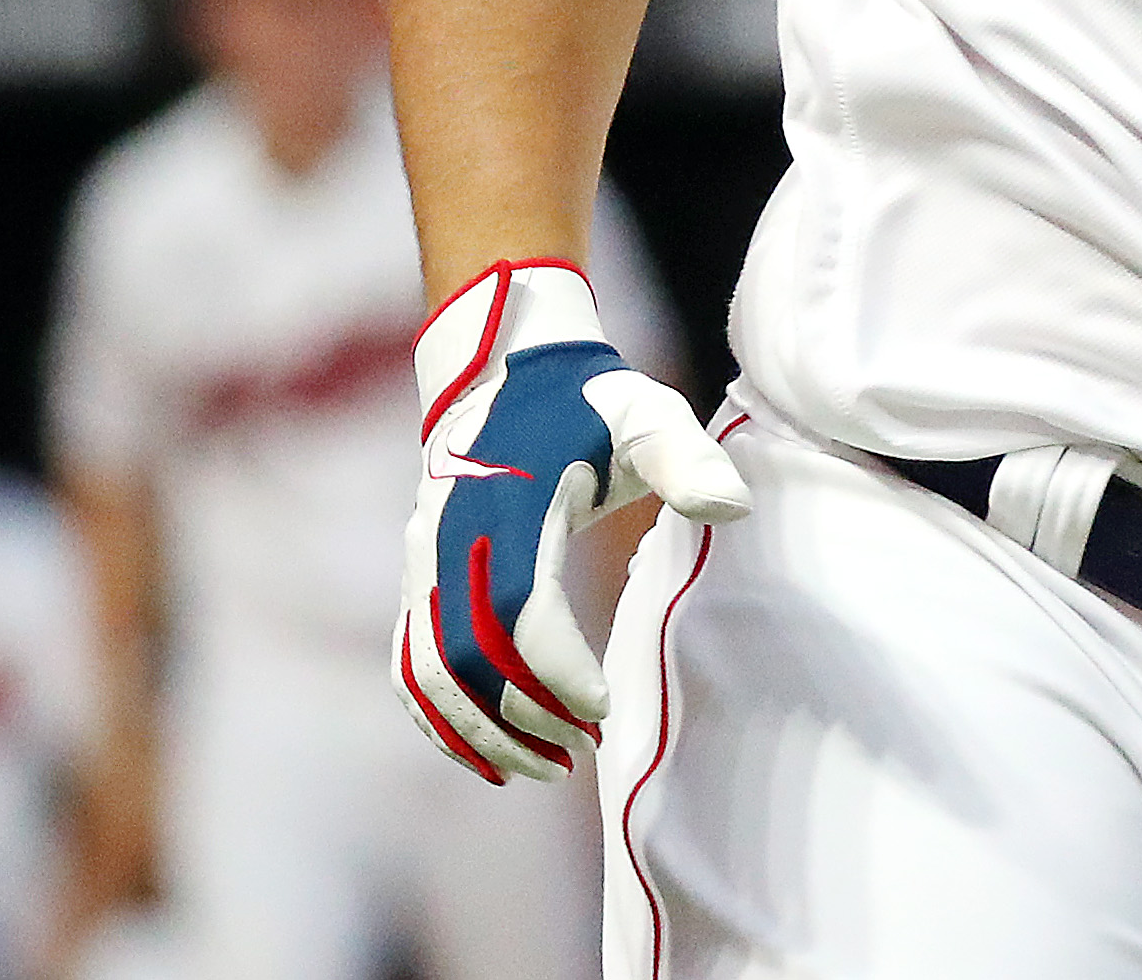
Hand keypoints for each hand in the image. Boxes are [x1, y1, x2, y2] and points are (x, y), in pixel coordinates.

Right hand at [394, 261, 749, 781]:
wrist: (504, 374)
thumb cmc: (588, 404)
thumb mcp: (646, 413)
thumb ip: (686, 458)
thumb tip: (732, 508)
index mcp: (505, 503)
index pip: (517, 607)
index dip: (554, 667)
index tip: (601, 706)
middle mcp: (448, 538)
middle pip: (466, 656)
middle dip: (521, 717)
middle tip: (581, 754)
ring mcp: (421, 562)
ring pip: (428, 671)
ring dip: (477, 731)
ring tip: (542, 767)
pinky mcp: (415, 580)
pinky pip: (409, 664)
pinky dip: (437, 719)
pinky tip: (487, 755)